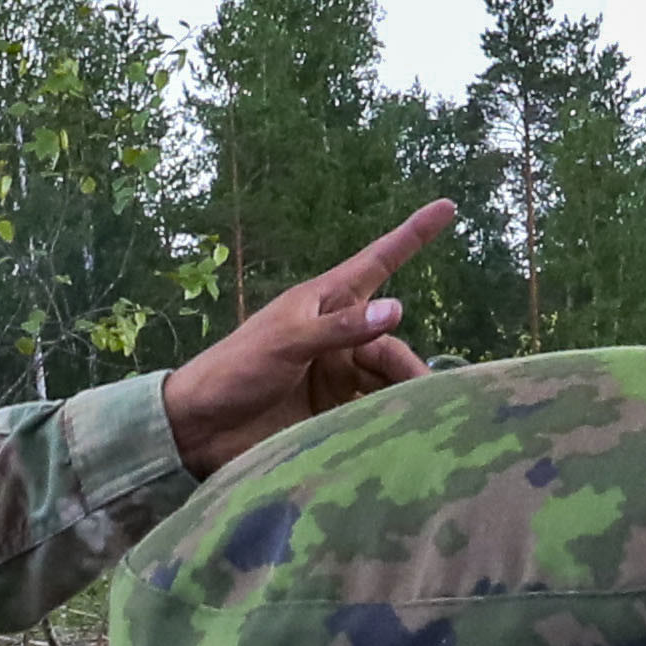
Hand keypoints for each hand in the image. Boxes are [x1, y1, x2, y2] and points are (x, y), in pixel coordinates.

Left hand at [162, 200, 449, 478]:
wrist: (198, 427)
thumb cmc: (234, 369)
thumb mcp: (286, 341)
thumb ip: (340, 328)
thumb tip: (397, 308)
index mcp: (325, 303)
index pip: (378, 262)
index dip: (413, 236)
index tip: (447, 207)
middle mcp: (338, 337)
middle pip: (391, 346)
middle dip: (410, 368)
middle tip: (428, 398)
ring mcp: (335, 376)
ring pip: (386, 382)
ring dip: (402, 399)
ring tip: (419, 422)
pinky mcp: (331, 413)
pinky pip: (371, 412)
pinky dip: (386, 421)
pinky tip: (401, 437)